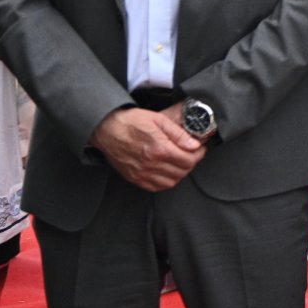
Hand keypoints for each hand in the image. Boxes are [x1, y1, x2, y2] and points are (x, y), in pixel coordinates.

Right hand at [90, 106, 205, 191]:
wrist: (107, 129)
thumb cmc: (131, 122)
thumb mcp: (159, 120)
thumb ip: (178, 134)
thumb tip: (194, 144)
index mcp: (159, 149)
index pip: (189, 160)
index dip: (199, 154)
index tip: (200, 148)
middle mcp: (151, 164)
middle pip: (182, 171)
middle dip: (191, 162)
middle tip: (192, 154)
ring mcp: (142, 173)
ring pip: (171, 182)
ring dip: (180, 173)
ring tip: (180, 162)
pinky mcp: (134, 178)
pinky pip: (156, 187)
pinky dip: (166, 182)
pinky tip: (167, 171)